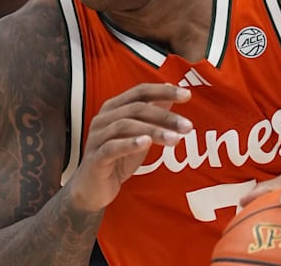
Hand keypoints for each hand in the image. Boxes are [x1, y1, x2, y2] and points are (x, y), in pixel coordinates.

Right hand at [67, 83, 191, 211]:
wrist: (93, 190)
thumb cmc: (118, 159)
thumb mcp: (141, 134)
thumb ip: (154, 114)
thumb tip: (174, 91)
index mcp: (114, 107)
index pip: (140, 92)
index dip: (163, 91)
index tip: (187, 95)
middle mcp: (103, 118)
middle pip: (136, 108)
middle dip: (165, 116)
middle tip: (188, 126)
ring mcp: (96, 137)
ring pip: (125, 125)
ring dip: (153, 131)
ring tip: (176, 139)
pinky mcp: (95, 158)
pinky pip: (112, 147)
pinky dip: (130, 143)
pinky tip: (147, 143)